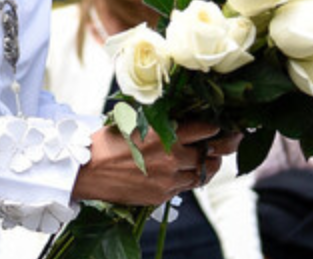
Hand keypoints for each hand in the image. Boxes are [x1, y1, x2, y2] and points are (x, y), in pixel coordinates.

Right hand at [72, 121, 223, 205]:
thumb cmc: (108, 140)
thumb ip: (163, 121)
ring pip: (202, 176)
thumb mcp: (136, 122)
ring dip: (207, 167)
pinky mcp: (160, 197)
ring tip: (207, 159)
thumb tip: (185, 116)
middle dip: (221, 148)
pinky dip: (186, 179)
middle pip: (212, 156)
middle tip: (227, 142)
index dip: (217, 127)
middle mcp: (172, 160)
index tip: (221, 124)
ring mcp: (168, 181)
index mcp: (167, 136)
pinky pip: (183, 188)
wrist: (85, 171)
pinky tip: (181, 172)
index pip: (207, 130)